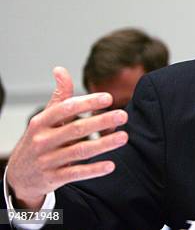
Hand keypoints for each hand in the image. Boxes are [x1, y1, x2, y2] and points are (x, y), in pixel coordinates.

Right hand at [6, 67, 128, 209]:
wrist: (18, 176)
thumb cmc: (38, 140)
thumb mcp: (44, 118)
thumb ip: (59, 96)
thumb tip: (60, 69)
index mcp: (41, 122)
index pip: (65, 109)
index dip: (87, 103)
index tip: (109, 98)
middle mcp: (43, 140)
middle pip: (76, 129)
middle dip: (101, 122)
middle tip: (123, 115)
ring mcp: (47, 160)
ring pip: (79, 151)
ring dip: (103, 144)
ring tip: (124, 137)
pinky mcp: (53, 178)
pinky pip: (76, 173)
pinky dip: (93, 169)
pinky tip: (111, 165)